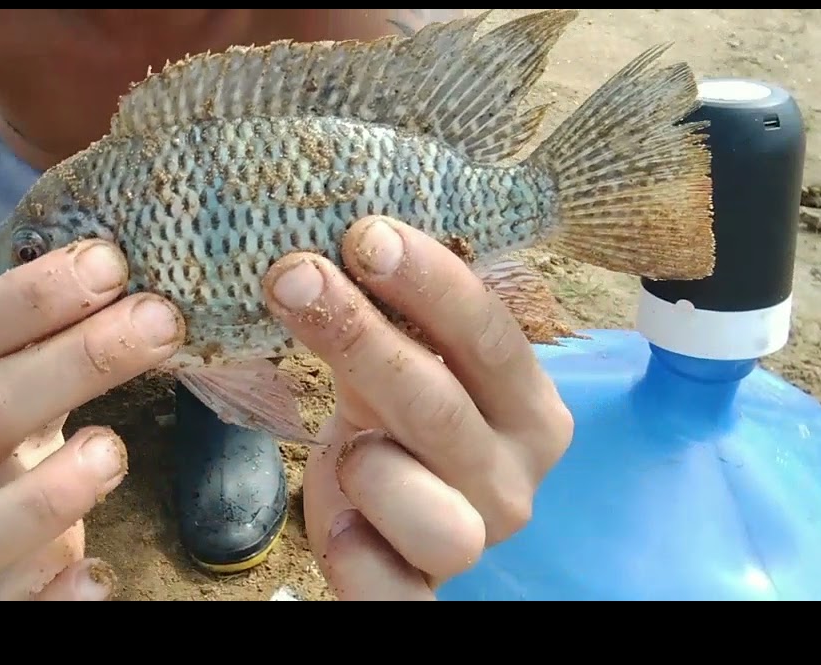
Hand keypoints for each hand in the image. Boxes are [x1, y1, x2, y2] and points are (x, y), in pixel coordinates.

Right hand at [0, 240, 183, 599]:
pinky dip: (50, 601)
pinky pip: (8, 604)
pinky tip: (101, 581)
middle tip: (158, 320)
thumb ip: (34, 302)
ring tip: (114, 450)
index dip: (33, 298)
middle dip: (75, 363)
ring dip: (46, 494)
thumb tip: (123, 244)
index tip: (110, 262)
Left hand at [262, 216, 573, 599]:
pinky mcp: (423, 593)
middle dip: (359, 336)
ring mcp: (475, 542)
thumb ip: (391, 312)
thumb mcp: (399, 360)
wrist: (379, 512)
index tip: (363, 234)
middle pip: (442, 407)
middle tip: (292, 277)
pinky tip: (338, 527)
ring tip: (344, 448)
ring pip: (437, 517)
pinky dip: (361, 561)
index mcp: (528, 408)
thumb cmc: (394, 420)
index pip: (490, 337)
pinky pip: (400, 595)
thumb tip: (341, 226)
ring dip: (371, 470)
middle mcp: (515, 478)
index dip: (428, 284)